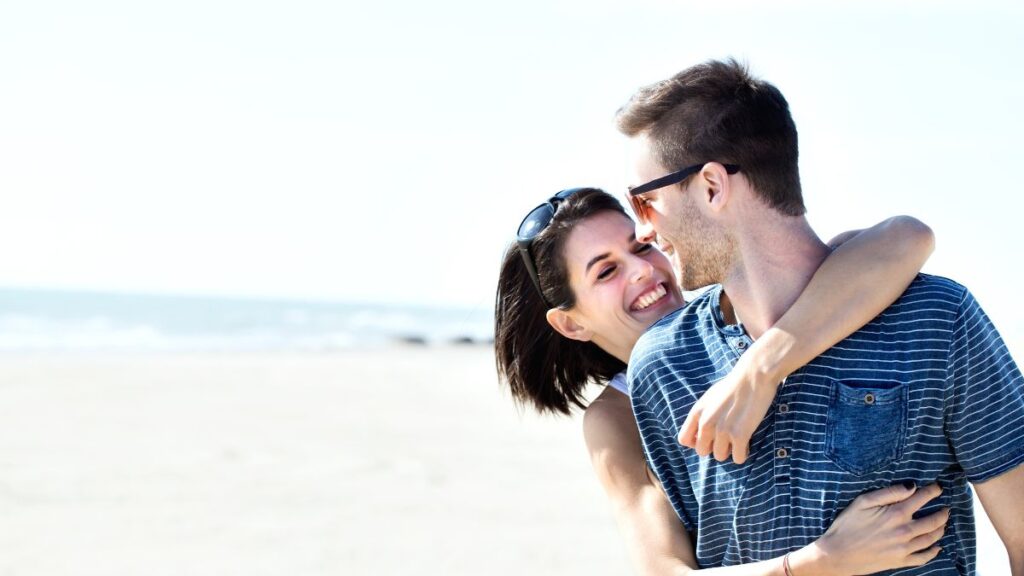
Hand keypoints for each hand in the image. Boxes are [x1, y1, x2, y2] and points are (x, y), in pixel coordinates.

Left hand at [677, 348, 779, 463]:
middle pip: (702, 451)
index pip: (684, 440)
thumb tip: (701, 434)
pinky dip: (743, 454)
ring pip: (720, 456)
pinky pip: (738, 458)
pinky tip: (747, 443)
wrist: (753, 376)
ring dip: (730, 451)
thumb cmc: (733, 385)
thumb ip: (703, 415)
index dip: (696, 442)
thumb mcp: (710, 398)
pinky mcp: (740, 435)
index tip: (708, 438)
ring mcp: (722, 430)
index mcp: (697, 412)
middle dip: (714, 447)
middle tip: (727, 438)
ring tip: (738, 439)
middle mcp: (706, 423)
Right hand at [806, 483, 946, 575]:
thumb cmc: (847, 525)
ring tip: (943, 523)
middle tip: (946, 508)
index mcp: (895, 514)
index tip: (938, 488)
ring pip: (932, 538)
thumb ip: (888, 493)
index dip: (933, 491)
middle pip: (933, 520)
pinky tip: (937, 547)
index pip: (922, 498)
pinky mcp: (901, 561)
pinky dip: (934, 552)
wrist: (837, 554)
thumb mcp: (862, 502)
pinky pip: (924, 557)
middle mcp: (905, 531)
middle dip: (942, 512)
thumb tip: (911, 486)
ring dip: (941, 529)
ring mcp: (905, 548)